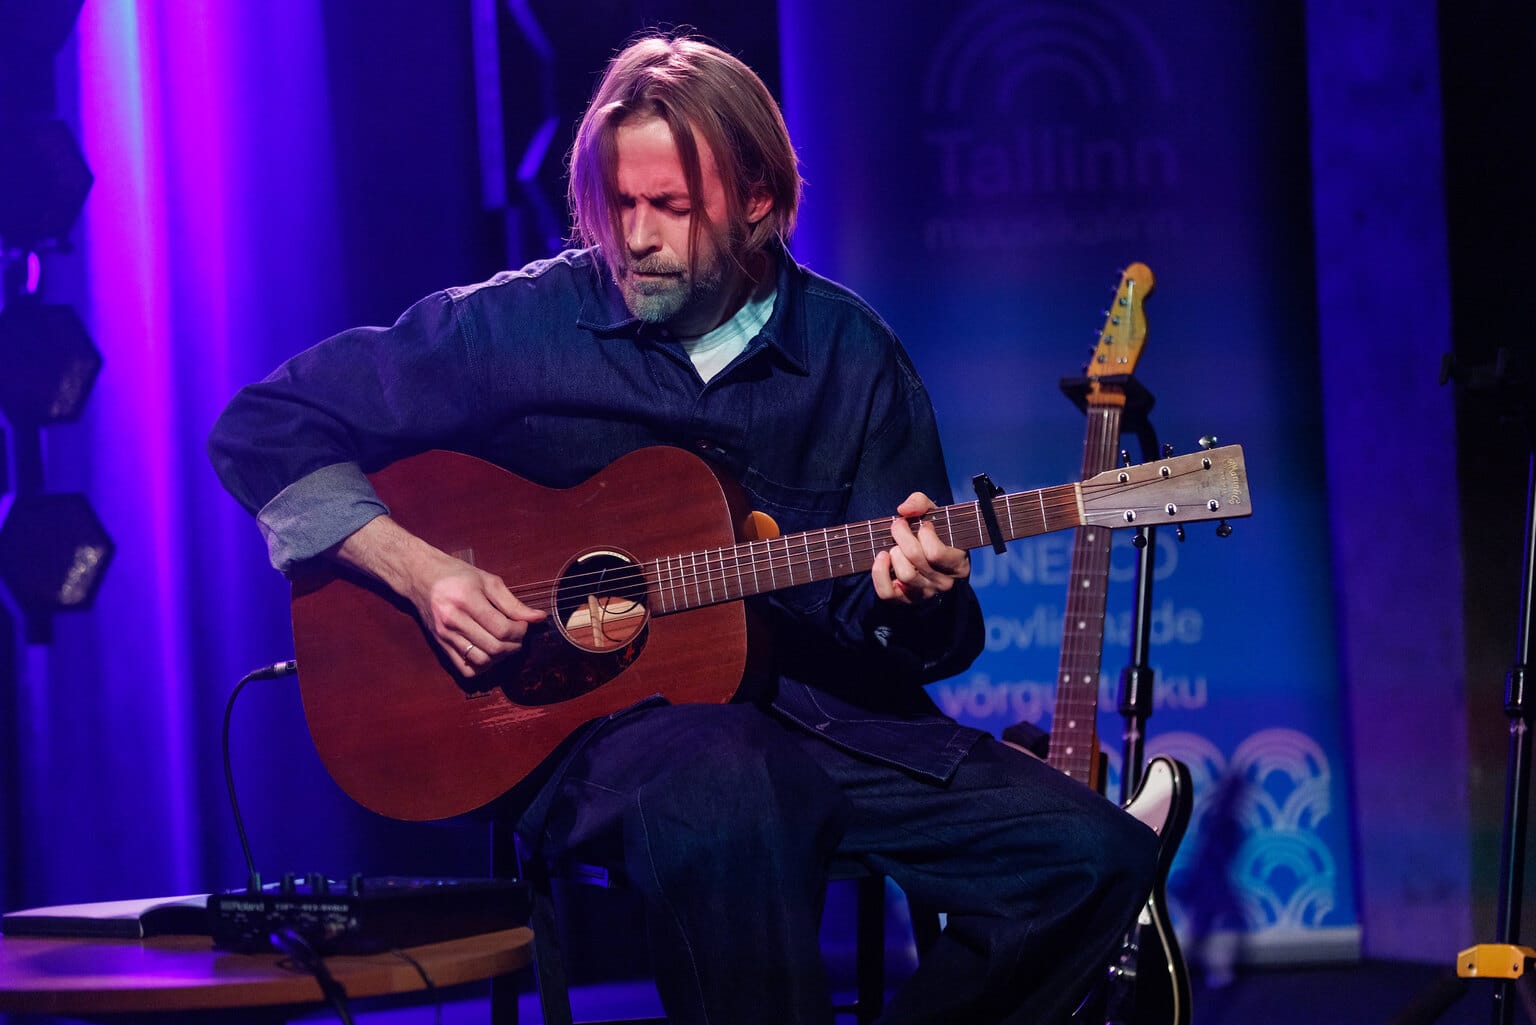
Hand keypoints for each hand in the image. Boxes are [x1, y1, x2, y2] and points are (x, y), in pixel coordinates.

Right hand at [402, 548, 546, 676]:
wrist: (420, 577)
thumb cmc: (456, 575)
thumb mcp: (488, 581)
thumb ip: (513, 603)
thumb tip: (539, 618)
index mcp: (467, 600)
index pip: (502, 629)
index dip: (520, 631)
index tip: (523, 624)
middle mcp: (453, 620)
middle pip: (494, 648)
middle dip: (514, 645)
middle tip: (517, 635)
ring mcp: (445, 636)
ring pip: (481, 661)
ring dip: (500, 657)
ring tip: (505, 643)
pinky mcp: (440, 646)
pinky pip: (465, 669)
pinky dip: (482, 666)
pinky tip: (488, 653)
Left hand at [870, 492, 969, 604]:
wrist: (929, 558)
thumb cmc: (935, 535)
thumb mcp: (935, 515)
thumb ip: (922, 504)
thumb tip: (903, 510)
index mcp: (958, 565)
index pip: (936, 553)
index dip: (924, 533)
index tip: (922, 524)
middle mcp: (944, 583)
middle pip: (916, 560)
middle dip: (902, 536)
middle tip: (899, 525)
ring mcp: (924, 593)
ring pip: (904, 575)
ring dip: (895, 554)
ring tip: (895, 546)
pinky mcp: (905, 600)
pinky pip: (887, 592)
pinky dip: (879, 573)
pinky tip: (882, 557)